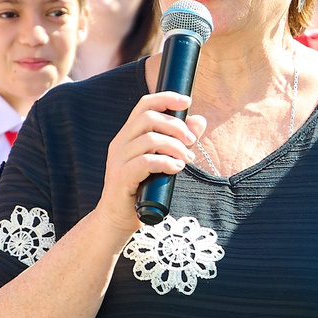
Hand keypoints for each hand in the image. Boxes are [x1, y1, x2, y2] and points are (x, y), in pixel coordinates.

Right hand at [94, 90, 204, 237]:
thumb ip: (178, 140)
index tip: (188, 101)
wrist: (118, 219)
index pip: (144, 104)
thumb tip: (199, 120)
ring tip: (187, 159)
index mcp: (128, 135)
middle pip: (149, 118)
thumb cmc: (142, 189)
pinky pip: (146, 162)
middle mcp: (120, 143)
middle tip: (191, 143)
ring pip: (150, 139)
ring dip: (175, 147)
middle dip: (176, 126)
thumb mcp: (163, 161)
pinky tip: (177, 168)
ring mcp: (118, 159)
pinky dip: (166, 162)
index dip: (166, 98)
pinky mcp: (121, 177)